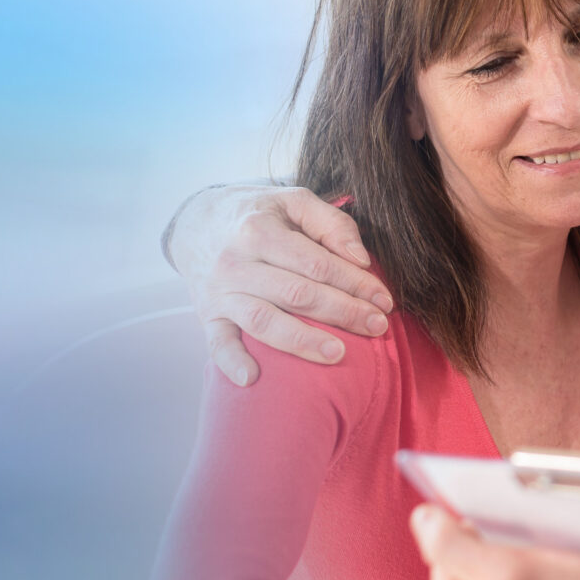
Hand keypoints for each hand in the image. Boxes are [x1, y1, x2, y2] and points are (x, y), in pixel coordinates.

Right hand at [170, 185, 394, 384]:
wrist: (196, 223)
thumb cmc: (256, 214)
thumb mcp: (291, 200)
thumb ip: (330, 223)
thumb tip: (360, 259)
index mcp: (259, 230)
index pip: (317, 263)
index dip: (355, 283)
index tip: (384, 300)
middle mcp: (236, 261)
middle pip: (297, 293)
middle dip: (343, 312)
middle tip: (377, 327)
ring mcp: (220, 292)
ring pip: (264, 321)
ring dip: (302, 341)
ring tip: (338, 354)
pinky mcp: (207, 316)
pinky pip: (217, 343)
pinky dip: (231, 362)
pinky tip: (253, 378)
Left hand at [410, 505, 579, 579]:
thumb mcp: (511, 571)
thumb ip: (454, 548)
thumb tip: (422, 520)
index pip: (441, 551)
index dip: (477, 533)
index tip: (511, 539)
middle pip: (466, 562)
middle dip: (499, 547)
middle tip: (537, 555)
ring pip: (493, 570)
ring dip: (520, 556)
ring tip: (552, 568)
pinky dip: (534, 571)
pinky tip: (558, 578)